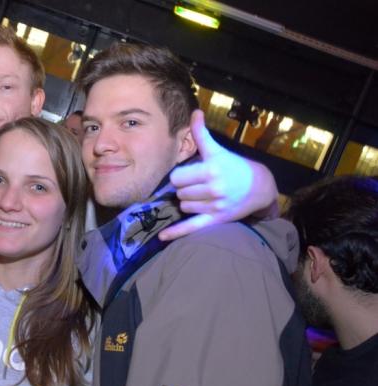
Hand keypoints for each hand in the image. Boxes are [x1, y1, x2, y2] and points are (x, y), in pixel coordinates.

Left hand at [159, 109, 278, 240]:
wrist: (260, 187)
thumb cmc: (234, 166)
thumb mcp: (218, 150)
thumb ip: (202, 134)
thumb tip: (195, 112)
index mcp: (211, 169)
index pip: (177, 177)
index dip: (180, 176)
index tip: (189, 175)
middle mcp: (213, 188)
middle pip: (179, 193)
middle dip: (185, 189)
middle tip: (197, 186)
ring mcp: (214, 205)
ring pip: (184, 207)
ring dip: (188, 202)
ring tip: (201, 197)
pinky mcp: (216, 220)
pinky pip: (191, 227)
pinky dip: (176, 233)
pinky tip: (162, 237)